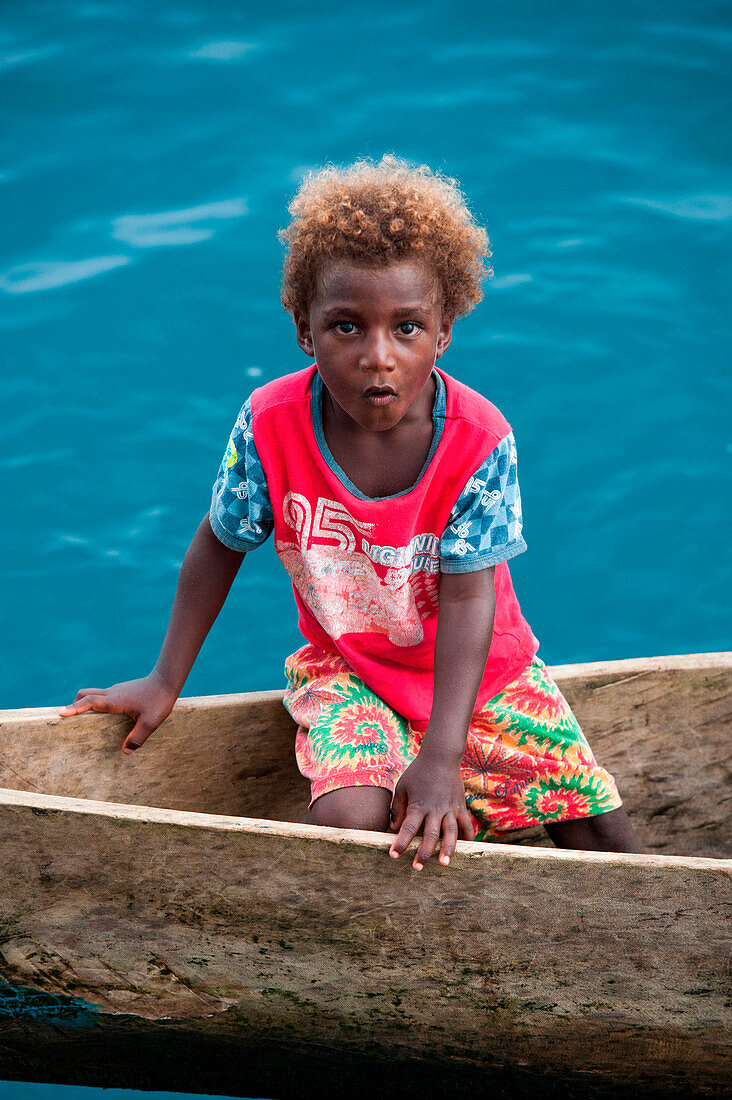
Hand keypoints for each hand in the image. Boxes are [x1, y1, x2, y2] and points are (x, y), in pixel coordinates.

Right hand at [58, 670, 178, 753]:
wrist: (167, 681)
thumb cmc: (159, 701)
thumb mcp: (150, 722)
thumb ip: (138, 737)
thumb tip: (125, 751)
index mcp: (115, 700)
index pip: (89, 702)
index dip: (74, 708)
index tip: (61, 713)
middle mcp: (112, 693)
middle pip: (85, 694)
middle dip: (74, 704)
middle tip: (66, 717)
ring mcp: (116, 691)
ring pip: (94, 694)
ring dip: (84, 703)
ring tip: (82, 719)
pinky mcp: (121, 691)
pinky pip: (103, 696)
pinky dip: (96, 703)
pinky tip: (103, 716)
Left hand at [388, 750, 473, 869]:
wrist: (441, 757)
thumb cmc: (417, 773)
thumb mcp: (402, 787)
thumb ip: (397, 808)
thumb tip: (393, 829)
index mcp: (419, 804)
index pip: (407, 827)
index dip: (400, 842)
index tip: (393, 855)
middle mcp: (435, 809)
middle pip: (430, 834)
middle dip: (424, 852)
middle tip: (417, 868)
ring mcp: (450, 808)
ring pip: (450, 832)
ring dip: (447, 849)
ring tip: (444, 864)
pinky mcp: (461, 807)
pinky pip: (466, 825)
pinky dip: (467, 838)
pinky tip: (466, 850)